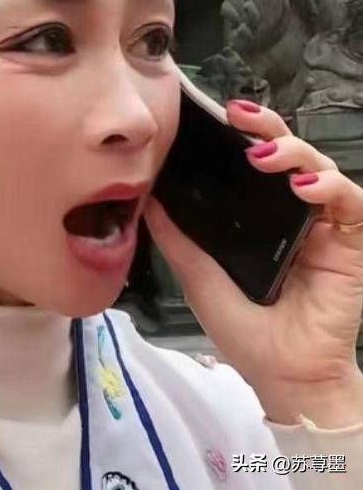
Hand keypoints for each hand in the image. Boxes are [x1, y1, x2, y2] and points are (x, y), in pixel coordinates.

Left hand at [143, 99, 362, 426]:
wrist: (282, 374)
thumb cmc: (243, 328)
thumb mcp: (198, 276)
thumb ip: (177, 237)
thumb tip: (147, 198)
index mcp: (256, 216)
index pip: (253, 161)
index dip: (240, 134)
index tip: (215, 114)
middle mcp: (290, 212)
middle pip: (286, 152)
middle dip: (266, 126)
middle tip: (239, 114)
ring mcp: (321, 225)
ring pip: (319, 165)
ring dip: (293, 151)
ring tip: (262, 155)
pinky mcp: (350, 242)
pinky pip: (350, 201)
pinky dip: (331, 186)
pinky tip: (305, 187)